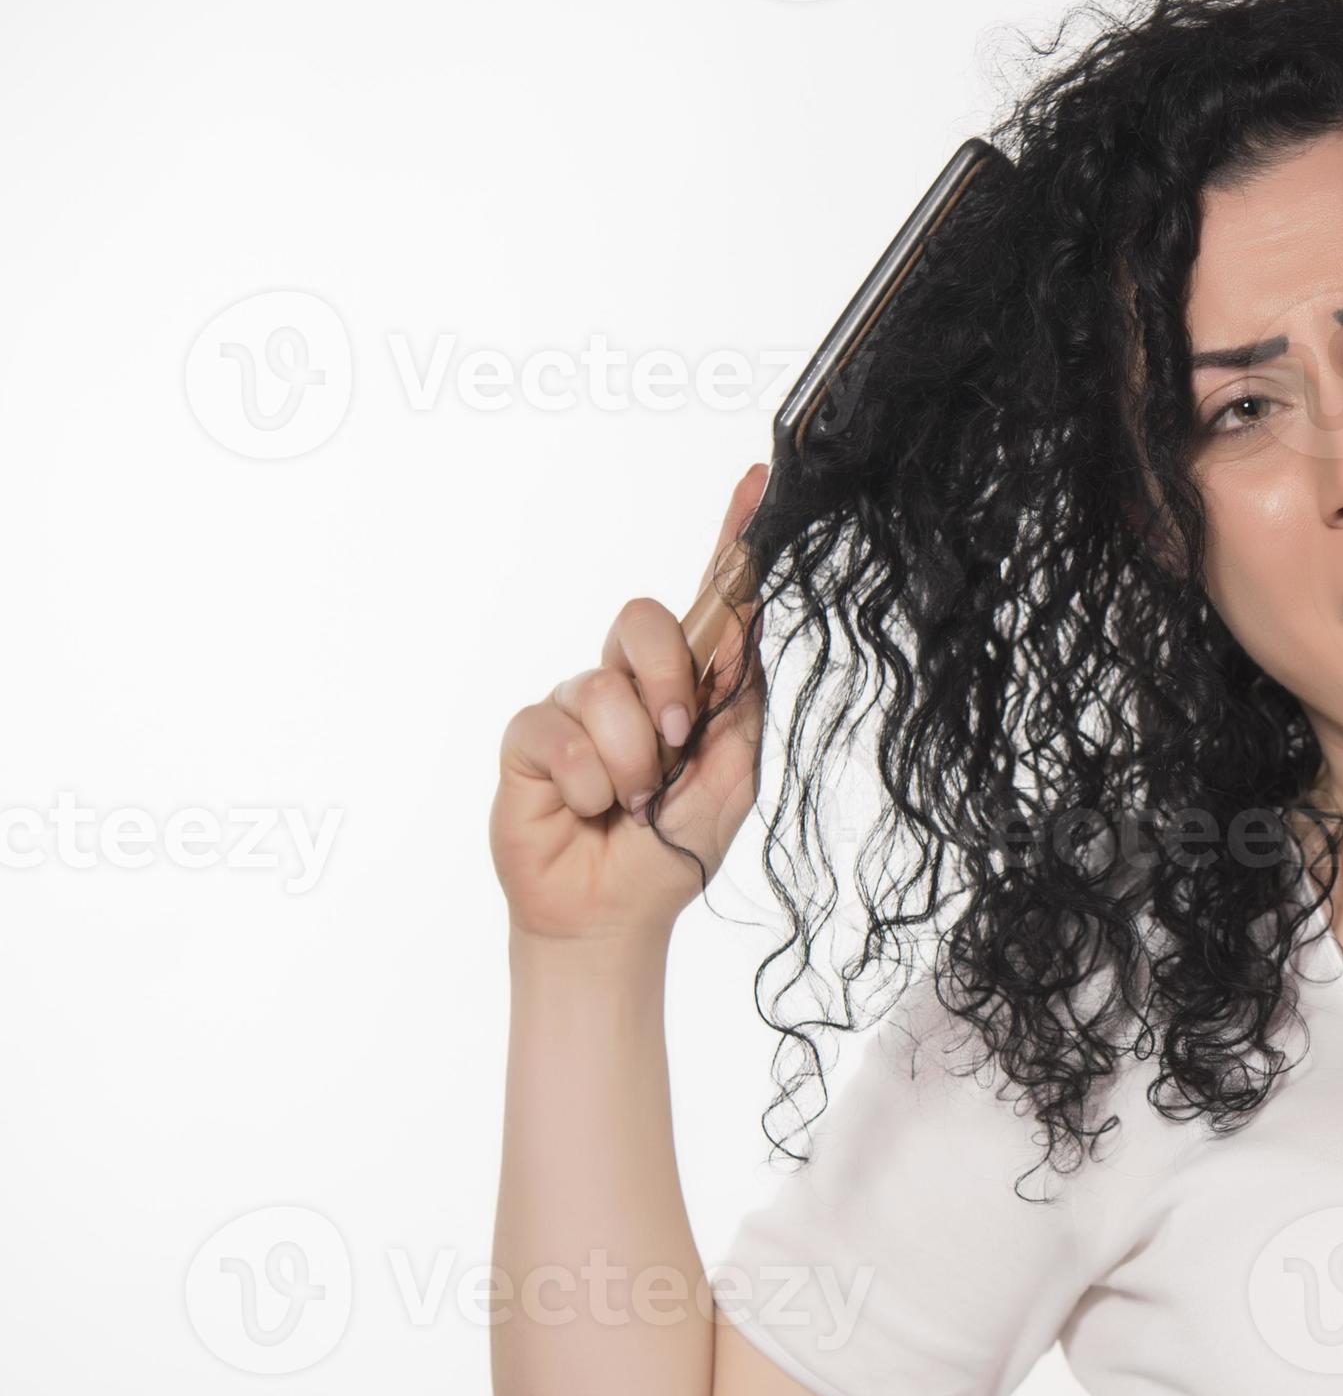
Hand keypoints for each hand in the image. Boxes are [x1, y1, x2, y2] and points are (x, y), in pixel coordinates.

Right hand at [490, 465, 770, 945]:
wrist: (615, 911)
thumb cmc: (674, 845)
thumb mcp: (731, 775)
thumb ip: (737, 703)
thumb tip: (743, 628)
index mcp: (688, 685)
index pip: (710, 602)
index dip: (732, 543)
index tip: (758, 484)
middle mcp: (630, 681)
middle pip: (645, 620)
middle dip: (667, 683)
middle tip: (674, 744)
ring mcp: (577, 703)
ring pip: (604, 687)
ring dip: (630, 760)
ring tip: (630, 800)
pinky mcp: (531, 735)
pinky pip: (559, 730)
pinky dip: (588, 781)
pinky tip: (589, 807)